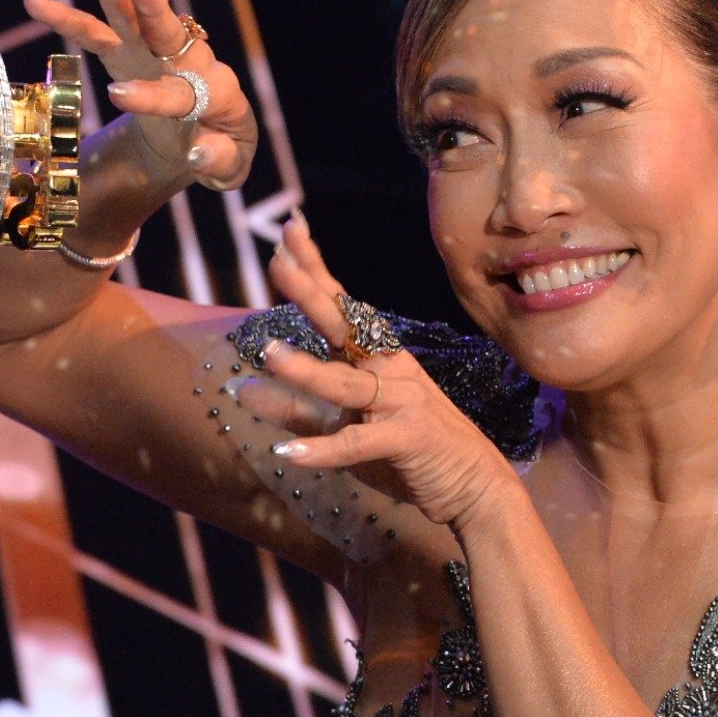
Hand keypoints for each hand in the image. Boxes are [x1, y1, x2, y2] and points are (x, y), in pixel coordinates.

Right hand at [21, 0, 255, 190]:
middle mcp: (186, 61)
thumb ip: (217, 161)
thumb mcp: (229, 167)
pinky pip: (94, 33)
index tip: (117, 94)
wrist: (206, 133)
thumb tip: (195, 153)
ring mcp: (153, 51)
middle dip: (150, 1)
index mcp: (217, 93)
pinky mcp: (126, 51)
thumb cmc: (220, 150)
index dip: (151, 94)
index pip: (181, 93)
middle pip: (165, 29)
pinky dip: (64, 16)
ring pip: (130, 16)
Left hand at [247, 215, 520, 529]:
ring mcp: (401, 401)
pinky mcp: (407, 439)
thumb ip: (297, 408)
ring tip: (269, 354)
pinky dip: (323, 449)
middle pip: (344, 325)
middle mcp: (390, 369)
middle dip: (310, 292)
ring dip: (306, 370)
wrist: (474, 486)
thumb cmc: (407, 451)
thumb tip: (243, 387)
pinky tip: (287, 453)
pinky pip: (358, 442)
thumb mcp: (345, 426)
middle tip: (276, 260)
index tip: (288, 230)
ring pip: (346, 382)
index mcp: (377, 357)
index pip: (340, 304)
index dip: (314, 268)